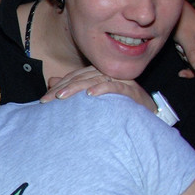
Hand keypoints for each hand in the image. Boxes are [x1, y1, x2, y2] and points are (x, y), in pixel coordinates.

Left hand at [41, 67, 156, 113]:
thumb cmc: (121, 110)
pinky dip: (103, 88)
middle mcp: (110, 74)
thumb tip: (52, 81)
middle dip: (63, 88)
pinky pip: (116, 86)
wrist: (150, 120)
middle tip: (48, 99)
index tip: (45, 99)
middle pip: (83, 76)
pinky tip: (91, 94)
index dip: (60, 85)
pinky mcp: (133, 90)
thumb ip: (75, 89)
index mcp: (100, 75)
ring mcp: (122, 81)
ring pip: (96, 79)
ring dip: (78, 87)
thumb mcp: (94, 101)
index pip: (76, 76)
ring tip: (62, 97)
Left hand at [173, 2, 194, 73]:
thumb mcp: (186, 37)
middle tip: (183, 54)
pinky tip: (180, 50)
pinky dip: (186, 58)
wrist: (173, 11)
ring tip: (181, 48)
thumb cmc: (181, 20)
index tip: (190, 64)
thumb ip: (193, 54)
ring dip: (189, 60)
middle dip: (194, 64)